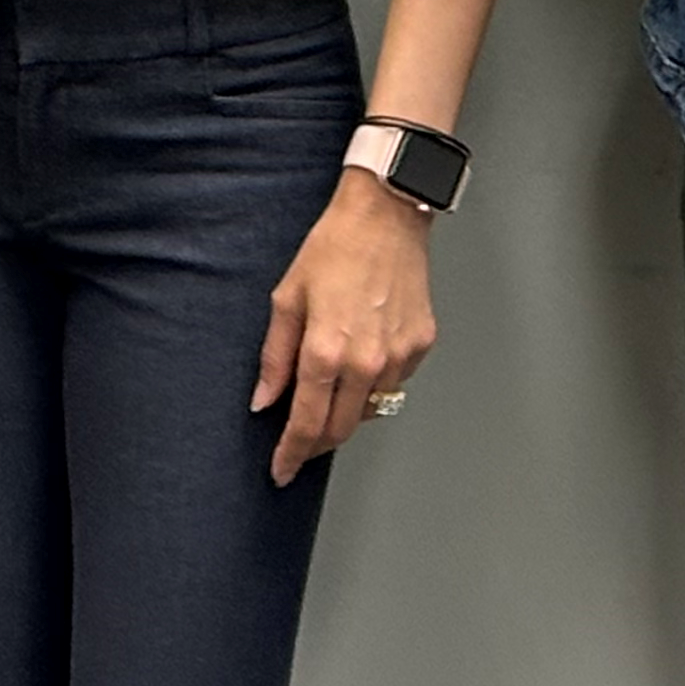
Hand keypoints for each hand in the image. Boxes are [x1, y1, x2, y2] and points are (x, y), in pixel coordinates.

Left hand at [251, 171, 437, 485]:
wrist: (388, 214)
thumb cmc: (335, 246)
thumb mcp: (288, 297)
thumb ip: (275, 356)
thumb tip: (263, 399)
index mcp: (326, 350)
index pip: (306, 424)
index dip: (291, 454)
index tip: (281, 471)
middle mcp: (365, 361)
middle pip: (340, 429)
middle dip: (317, 442)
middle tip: (300, 440)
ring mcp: (398, 356)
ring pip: (371, 410)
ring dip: (347, 410)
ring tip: (333, 385)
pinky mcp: (420, 345)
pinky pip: (394, 383)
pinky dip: (375, 383)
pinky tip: (364, 355)